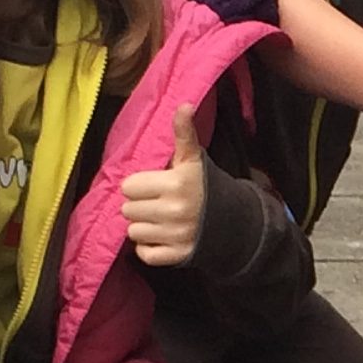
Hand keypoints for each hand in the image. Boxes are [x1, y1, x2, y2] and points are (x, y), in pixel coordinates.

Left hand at [120, 101, 207, 267]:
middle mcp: (176, 210)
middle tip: (157, 204)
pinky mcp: (177, 256)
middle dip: (140, 206)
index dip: (139, 185)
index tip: (155, 186)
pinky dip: (149, 248)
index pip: (129, 186)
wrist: (234, 223)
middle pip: (128, 210)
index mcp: (177, 183)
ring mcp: (177, 235)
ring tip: (160, 221)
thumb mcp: (194, 159)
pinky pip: (143, 253)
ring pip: (133, 232)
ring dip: (143, 227)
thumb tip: (183, 105)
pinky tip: (163, 237)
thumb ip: (183, 134)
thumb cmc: (206, 187)